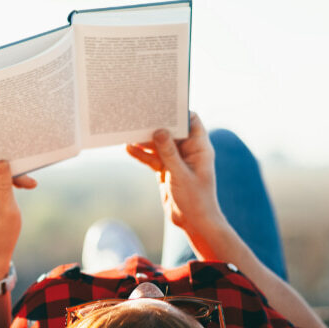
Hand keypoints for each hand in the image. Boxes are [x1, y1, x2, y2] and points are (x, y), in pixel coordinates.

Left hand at [0, 160, 36, 281]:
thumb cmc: (2, 237)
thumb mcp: (7, 211)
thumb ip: (3, 186)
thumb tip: (1, 162)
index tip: (4, 156)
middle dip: (4, 171)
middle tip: (26, 178)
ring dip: (7, 180)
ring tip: (28, 185)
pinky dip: (4, 186)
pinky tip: (21, 189)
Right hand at [126, 112, 224, 236]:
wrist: (194, 222)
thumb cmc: (196, 199)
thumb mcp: (181, 175)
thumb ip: (169, 153)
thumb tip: (158, 131)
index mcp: (200, 147)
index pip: (191, 121)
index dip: (178, 112)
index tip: (161, 104)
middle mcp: (188, 151)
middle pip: (171, 131)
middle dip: (156, 123)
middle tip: (139, 114)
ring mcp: (176, 160)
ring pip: (159, 144)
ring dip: (145, 139)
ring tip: (128, 130)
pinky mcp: (166, 170)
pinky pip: (152, 158)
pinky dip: (142, 154)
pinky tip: (128, 148)